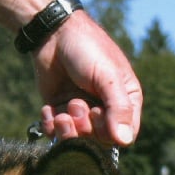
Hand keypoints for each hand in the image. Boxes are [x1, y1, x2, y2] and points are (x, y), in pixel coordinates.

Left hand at [32, 12, 141, 146]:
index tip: (96, 112)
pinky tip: (48, 109)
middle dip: (84, 127)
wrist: (53, 34)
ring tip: (61, 111)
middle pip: (97, 141)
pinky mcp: (60, 111)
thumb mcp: (108, 76)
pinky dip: (50, 125)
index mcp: (126, 101)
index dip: (107, 132)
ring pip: (76, 140)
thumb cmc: (87, 49)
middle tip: (75, 104)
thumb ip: (118, 108)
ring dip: (66, 129)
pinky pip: (55, 133)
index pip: (123, 136)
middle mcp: (105, 110)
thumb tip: (125, 141)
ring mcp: (82, 112)